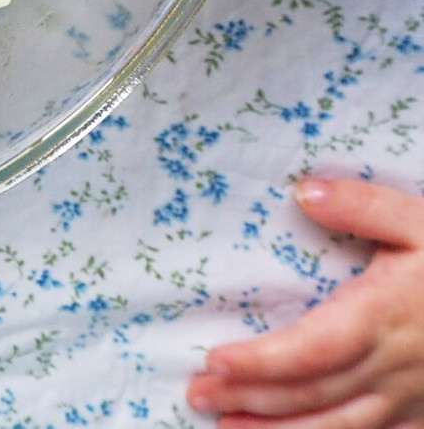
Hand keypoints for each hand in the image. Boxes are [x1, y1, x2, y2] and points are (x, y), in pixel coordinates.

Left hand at [188, 178, 423, 427]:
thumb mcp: (423, 220)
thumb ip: (364, 204)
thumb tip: (305, 192)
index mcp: (384, 316)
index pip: (314, 350)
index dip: (264, 362)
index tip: (216, 360)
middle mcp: (393, 367)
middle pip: (315, 393)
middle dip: (252, 398)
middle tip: (197, 395)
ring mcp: (411, 399)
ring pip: (340, 428)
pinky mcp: (423, 416)